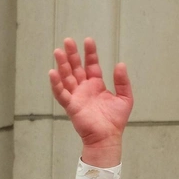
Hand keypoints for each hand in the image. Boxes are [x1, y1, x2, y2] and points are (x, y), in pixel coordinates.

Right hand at [49, 37, 133, 165]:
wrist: (108, 137)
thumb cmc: (115, 120)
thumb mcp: (125, 98)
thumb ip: (123, 82)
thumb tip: (121, 64)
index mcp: (96, 85)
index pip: (91, 65)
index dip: (90, 53)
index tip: (88, 40)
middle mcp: (84, 88)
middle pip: (76, 68)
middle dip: (72, 54)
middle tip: (68, 40)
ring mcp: (76, 96)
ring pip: (66, 77)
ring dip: (62, 65)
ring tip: (58, 51)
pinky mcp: (71, 106)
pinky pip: (61, 93)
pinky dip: (56, 84)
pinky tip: (53, 72)